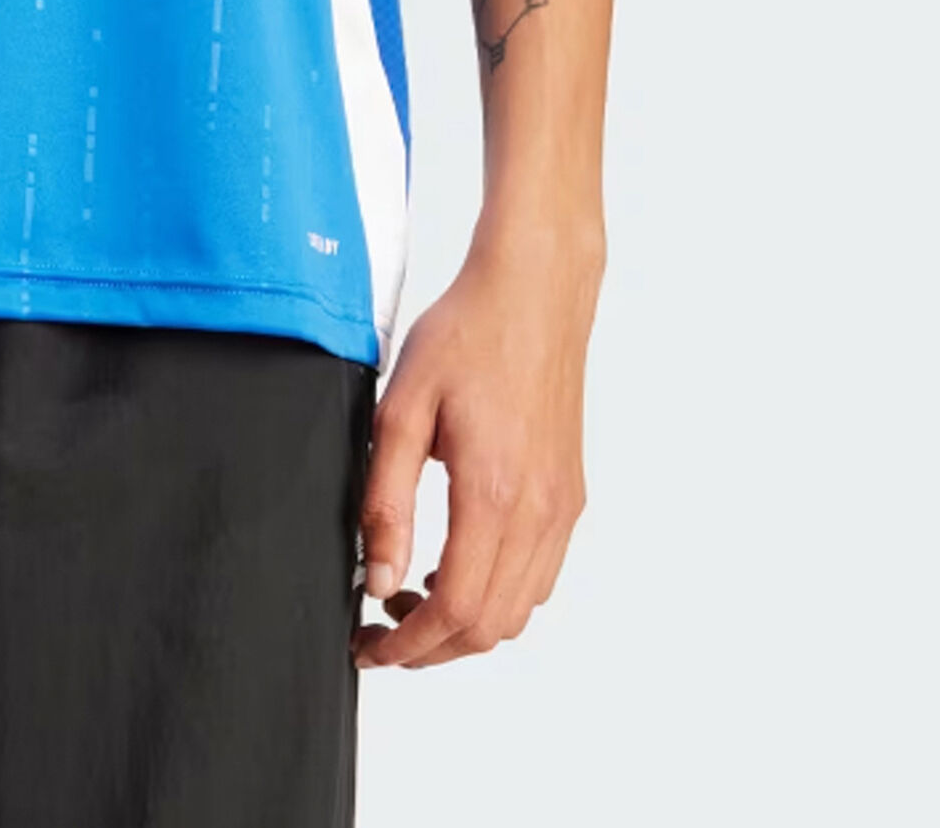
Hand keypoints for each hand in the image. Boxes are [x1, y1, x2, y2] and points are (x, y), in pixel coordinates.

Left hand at [353, 223, 600, 669]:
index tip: (369, 648)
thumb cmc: (466, 334)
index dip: (407, 645)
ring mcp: (562, 507)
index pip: (453, 609)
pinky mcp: (570, 494)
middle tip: (381, 634)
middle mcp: (539, 511)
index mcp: (493, 493)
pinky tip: (459, 565)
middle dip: (431, 648)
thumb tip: (376, 577)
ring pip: (520, 610)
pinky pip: (540, 575)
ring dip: (466, 625)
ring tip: (411, 599)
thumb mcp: (401, 408)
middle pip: (490, 626)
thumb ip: (386, 500)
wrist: (534, 291)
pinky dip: (499, 595)